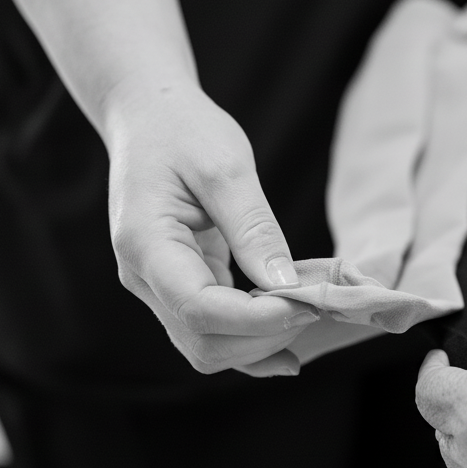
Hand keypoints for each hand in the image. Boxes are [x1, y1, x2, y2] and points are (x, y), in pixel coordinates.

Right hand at [103, 79, 318, 376]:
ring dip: (262, 342)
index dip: (258, 319)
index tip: (311, 305)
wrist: (149, 119)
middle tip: (321, 305)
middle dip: (266, 336)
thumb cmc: (184, 131)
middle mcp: (145, 278)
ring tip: (312, 312)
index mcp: (146, 245)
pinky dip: (251, 343)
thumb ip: (253, 228)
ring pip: (208, 348)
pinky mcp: (181, 287)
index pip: (200, 309)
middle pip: (204, 342)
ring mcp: (159, 288)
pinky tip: (290, 341)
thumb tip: (285, 285)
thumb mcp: (225, 167)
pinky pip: (213, 332)